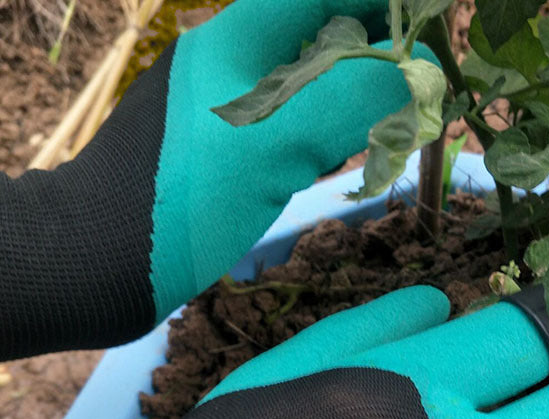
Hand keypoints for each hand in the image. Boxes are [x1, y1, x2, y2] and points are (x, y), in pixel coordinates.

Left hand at [0, 0, 421, 359]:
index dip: (387, 4)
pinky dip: (337, 131)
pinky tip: (361, 152)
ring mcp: (234, 105)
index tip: (437, 24)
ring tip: (407, 117)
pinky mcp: (234, 148)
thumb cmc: (182, 197)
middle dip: (384, 48)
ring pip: (318, 81)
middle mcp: (237, 59)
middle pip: (327, 32)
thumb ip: (352, 98)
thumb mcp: (273, 142)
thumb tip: (421, 72)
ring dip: (365, 93)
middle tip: (430, 81)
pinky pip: (301, 123)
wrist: (105, 257)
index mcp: (240, 35)